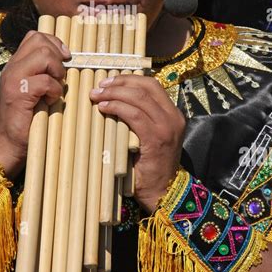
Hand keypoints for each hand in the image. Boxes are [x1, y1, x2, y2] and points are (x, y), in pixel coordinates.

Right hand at [0, 29, 70, 179]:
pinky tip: (50, 100)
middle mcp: (12, 67)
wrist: (9, 143)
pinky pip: (45, 81)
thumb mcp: (35, 90)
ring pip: (43, 56)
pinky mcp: (18, 93)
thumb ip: (42, 72)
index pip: (35, 36)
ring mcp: (13, 79)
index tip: (65, 57)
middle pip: (40, 41)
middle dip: (57, 56)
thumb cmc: (27, 119)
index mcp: (16, 64)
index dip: (54, 42)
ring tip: (54, 86)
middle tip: (59, 75)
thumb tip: (66, 57)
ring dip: (56, 71)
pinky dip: (53, 90)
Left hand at [89, 75, 186, 213]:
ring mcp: (167, 128)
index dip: (129, 79)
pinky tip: (104, 108)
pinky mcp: (156, 139)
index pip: (152, 85)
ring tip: (97, 95)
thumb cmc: (149, 166)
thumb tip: (112, 99)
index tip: (109, 81)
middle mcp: (174, 117)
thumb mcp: (149, 136)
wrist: (162, 192)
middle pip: (146, 87)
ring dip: (115, 94)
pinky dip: (117, 108)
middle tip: (100, 86)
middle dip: (120, 82)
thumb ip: (139, 118)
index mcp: (173, 113)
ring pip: (139, 99)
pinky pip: (135, 116)